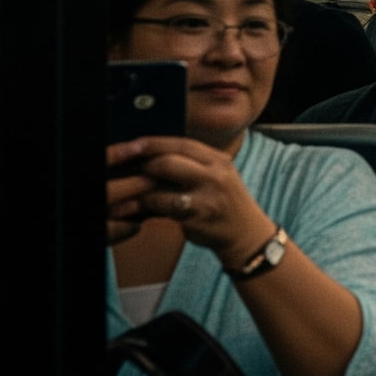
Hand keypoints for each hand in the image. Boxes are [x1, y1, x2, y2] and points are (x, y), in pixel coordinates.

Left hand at [105, 136, 275, 268]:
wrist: (246, 233)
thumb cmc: (224, 202)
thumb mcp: (217, 175)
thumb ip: (193, 164)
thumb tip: (153, 155)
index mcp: (218, 160)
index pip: (182, 143)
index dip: (154, 143)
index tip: (133, 144)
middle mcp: (215, 175)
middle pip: (168, 161)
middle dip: (144, 165)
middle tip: (130, 170)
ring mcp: (208, 196)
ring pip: (162, 186)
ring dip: (141, 189)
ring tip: (129, 192)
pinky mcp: (198, 217)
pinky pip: (163, 207)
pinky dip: (146, 207)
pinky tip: (138, 209)